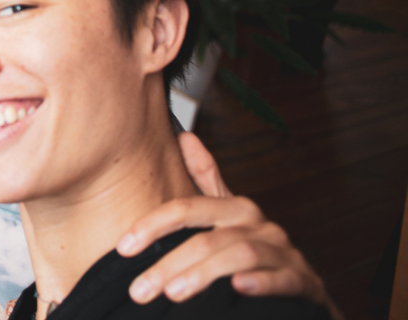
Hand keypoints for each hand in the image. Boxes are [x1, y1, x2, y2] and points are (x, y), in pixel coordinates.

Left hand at [117, 133, 339, 318]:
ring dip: (203, 274)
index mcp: (237, 210)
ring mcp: (285, 254)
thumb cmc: (258, 252)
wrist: (304, 292)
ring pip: (241, 255)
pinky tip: (238, 287)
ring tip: (172, 294)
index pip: (188, 208)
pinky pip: (285, 278)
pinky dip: (262, 281)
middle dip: (169, 263)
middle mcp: (261, 226)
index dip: (153, 225)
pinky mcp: (306, 283)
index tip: (124, 247)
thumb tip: (184, 136)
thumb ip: (206, 180)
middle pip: (209, 238)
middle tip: (139, 289)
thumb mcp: (228, 217)